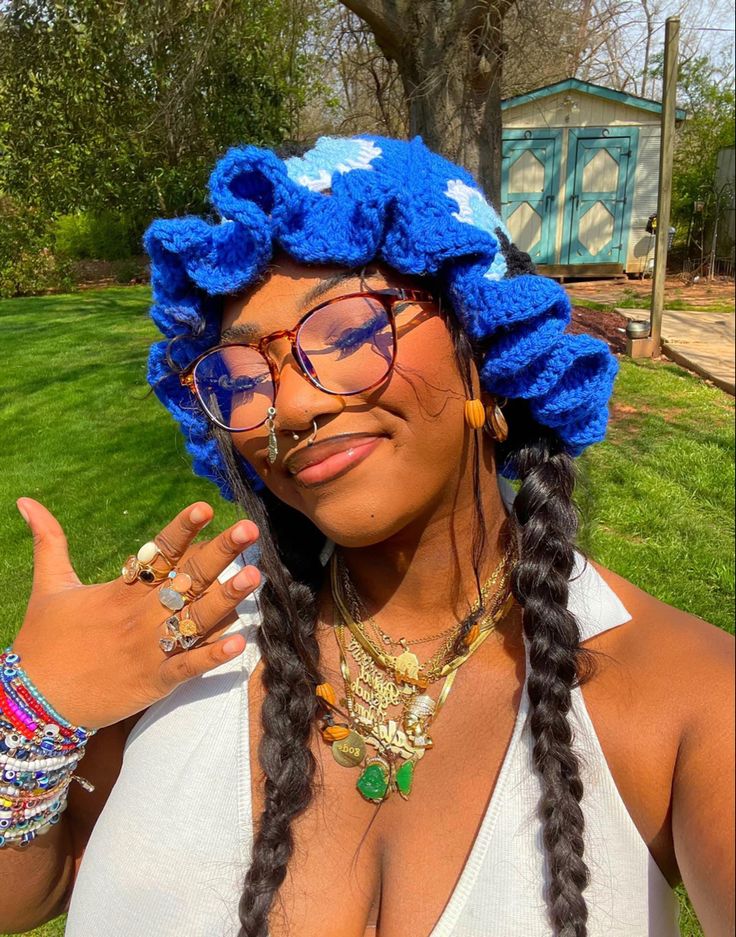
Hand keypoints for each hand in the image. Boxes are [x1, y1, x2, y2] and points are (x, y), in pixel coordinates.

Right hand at [10, 498, 259, 729]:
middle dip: (219, 552)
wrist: (33, 702)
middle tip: (249, 529)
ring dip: (227, 597)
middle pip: (187, 578)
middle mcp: (140, 614)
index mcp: (121, 590)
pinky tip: (241, 641)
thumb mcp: (48, 585)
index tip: (205, 507)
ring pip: (195, 619)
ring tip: (255, 575)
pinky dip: (212, 656)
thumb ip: (49, 541)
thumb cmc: (43, 641)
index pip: (158, 552)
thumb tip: (26, 501)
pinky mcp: (153, 681)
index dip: (182, 528)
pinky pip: (188, 667)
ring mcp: (149, 648)